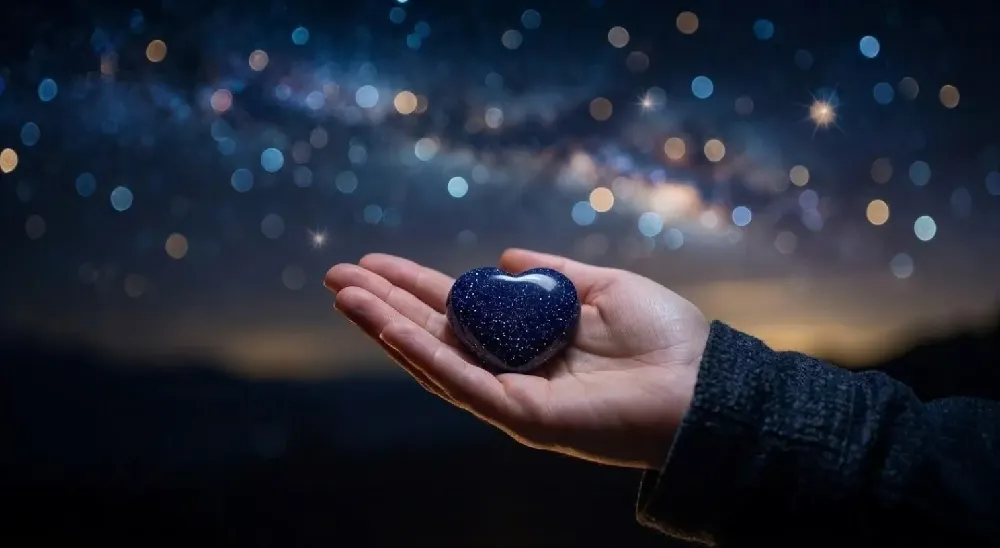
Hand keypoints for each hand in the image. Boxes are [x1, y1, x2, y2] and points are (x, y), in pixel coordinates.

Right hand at [324, 249, 710, 468]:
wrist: (704, 386)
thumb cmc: (666, 338)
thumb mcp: (602, 286)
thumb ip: (551, 272)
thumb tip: (501, 256)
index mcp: (530, 338)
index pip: (457, 310)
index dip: (413, 286)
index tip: (373, 263)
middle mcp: (512, 368)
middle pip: (433, 334)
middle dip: (383, 305)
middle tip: (336, 276)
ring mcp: (513, 396)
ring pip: (434, 359)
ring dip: (385, 327)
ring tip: (344, 295)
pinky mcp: (523, 418)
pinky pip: (461, 383)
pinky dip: (421, 355)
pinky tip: (387, 328)